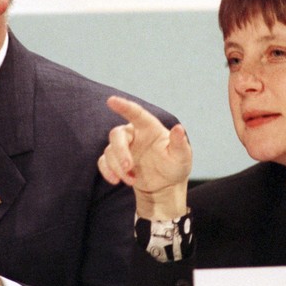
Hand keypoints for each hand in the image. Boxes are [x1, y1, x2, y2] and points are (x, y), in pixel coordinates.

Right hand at [98, 96, 191, 219]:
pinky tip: (116, 181)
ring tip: (132, 181)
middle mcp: (134, 134)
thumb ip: (179, 143)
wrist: (165, 185)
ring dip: (117, 167)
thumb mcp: (182, 156)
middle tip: (128, 168)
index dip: (124, 106)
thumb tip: (179, 128)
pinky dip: (107, 171)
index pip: (135, 113)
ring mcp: (123, 148)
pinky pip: (103, 162)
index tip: (111, 100)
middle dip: (120, 151)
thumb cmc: (175, 166)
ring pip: (110, 151)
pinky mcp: (115, 161)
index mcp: (149, 127)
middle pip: (117, 134)